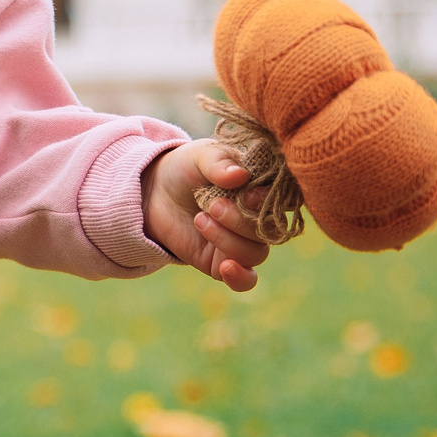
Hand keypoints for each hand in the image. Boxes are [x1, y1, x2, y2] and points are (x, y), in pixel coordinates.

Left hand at [141, 140, 274, 291]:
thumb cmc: (185, 169)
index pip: (284, 200)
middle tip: (213, 205)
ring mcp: (242, 242)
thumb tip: (240, 175)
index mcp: (263, 189)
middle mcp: (258, 219)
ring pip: (256, 253)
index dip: (269, 201)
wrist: (152, 192)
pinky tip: (226, 267)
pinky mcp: (222, 262)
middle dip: (241, 220)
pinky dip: (240, 278)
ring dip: (228, 239)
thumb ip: (218, 162)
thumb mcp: (198, 156)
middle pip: (270, 231)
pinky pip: (245, 280)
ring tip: (200, 219)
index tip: (247, 195)